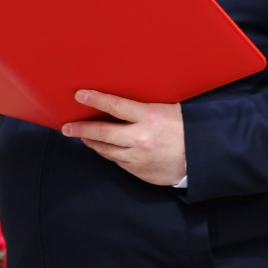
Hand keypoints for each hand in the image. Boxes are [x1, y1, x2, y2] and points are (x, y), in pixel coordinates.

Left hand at [61, 90, 185, 185]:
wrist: (201, 157)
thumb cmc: (186, 128)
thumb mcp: (166, 109)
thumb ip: (142, 108)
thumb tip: (120, 102)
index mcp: (148, 117)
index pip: (115, 105)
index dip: (95, 99)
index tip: (79, 95)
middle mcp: (140, 138)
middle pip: (103, 132)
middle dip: (82, 129)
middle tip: (67, 128)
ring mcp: (138, 157)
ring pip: (107, 150)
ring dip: (93, 143)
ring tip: (84, 137)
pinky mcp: (139, 172)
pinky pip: (118, 162)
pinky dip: (110, 154)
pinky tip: (105, 149)